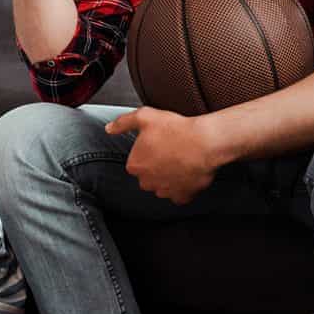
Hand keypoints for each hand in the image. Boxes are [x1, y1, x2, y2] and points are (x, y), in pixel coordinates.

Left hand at [105, 107, 219, 204]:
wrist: (204, 142)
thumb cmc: (175, 129)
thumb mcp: (144, 117)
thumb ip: (123, 123)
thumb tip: (109, 128)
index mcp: (135, 165)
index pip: (136, 162)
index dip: (147, 151)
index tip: (158, 143)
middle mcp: (147, 182)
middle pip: (148, 176)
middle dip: (156, 167)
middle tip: (169, 150)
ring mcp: (165, 191)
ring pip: (162, 186)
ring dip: (168, 177)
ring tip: (180, 160)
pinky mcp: (183, 196)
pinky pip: (179, 195)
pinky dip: (182, 187)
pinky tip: (187, 173)